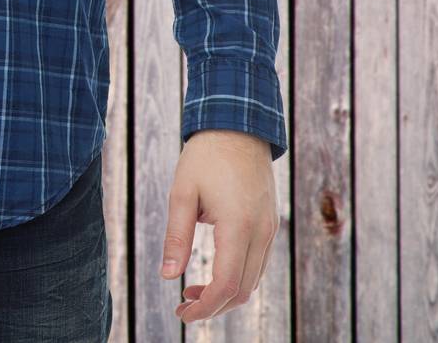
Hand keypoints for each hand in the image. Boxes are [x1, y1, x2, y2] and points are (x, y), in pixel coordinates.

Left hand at [158, 129, 278, 321]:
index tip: (181, 313)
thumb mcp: (182, 192)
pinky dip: (238, 277)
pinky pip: (258, 263)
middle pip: (242, 290)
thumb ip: (176, 236)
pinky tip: (214, 272)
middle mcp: (261, 232)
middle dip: (213, 306)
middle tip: (183, 306)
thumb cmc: (205, 156)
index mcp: (239, 226)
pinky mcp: (270, 223)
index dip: (204, 307)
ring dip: (226, 294)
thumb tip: (167, 276)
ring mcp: (269, 228)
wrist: (238, 126)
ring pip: (253, 280)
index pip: (226, 285)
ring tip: (193, 291)